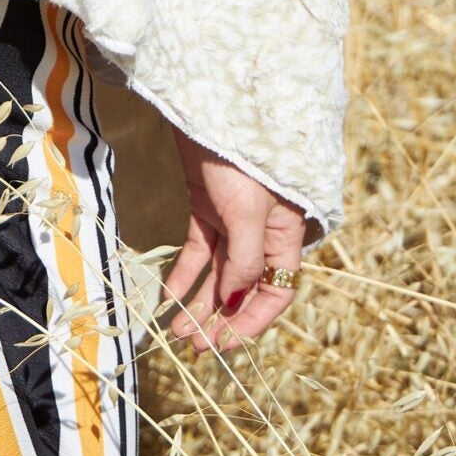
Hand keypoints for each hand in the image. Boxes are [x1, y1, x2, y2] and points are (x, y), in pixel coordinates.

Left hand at [160, 132, 307, 353]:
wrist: (212, 110)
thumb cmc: (242, 159)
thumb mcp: (248, 213)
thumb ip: (245, 260)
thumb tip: (236, 302)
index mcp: (285, 236)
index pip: (277, 291)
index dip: (253, 322)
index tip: (225, 345)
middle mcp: (262, 233)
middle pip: (244, 288)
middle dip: (220, 320)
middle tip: (195, 346)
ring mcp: (232, 221)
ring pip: (217, 274)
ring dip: (199, 303)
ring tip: (177, 331)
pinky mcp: (206, 207)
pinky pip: (197, 251)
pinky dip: (184, 274)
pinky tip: (169, 296)